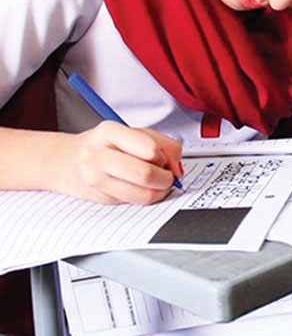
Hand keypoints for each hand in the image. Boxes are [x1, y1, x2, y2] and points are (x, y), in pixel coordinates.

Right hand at [54, 121, 182, 204]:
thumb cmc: (107, 145)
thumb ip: (164, 145)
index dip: (166, 158)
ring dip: (160, 191)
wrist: (69, 161)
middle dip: (166, 178)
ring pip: (143, 194)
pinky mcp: (101, 198)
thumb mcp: (135, 133)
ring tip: (157, 182)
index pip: (150, 149)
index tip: (167, 160)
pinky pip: (135, 203)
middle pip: (146, 174)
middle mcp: (97, 154)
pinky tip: (141, 186)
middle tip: (168, 176)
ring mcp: (96, 178)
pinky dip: (147, 196)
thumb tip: (178, 168)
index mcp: (109, 132)